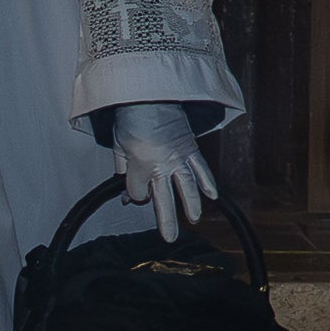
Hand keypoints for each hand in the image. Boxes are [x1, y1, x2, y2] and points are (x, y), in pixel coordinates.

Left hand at [106, 100, 217, 234]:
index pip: (136, 192)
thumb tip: (125, 190)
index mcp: (139, 164)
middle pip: (162, 198)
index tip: (132, 193)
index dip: (133, 194)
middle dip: (165, 220)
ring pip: (186, 187)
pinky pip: (200, 167)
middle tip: (169, 237)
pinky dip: (207, 182)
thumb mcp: (118, 144)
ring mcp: (177, 156)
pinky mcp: (189, 147)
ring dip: (191, 205)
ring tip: (194, 219)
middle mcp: (160, 164)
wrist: (148, 93)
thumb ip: (122, 168)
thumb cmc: (130, 116)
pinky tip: (212, 195)